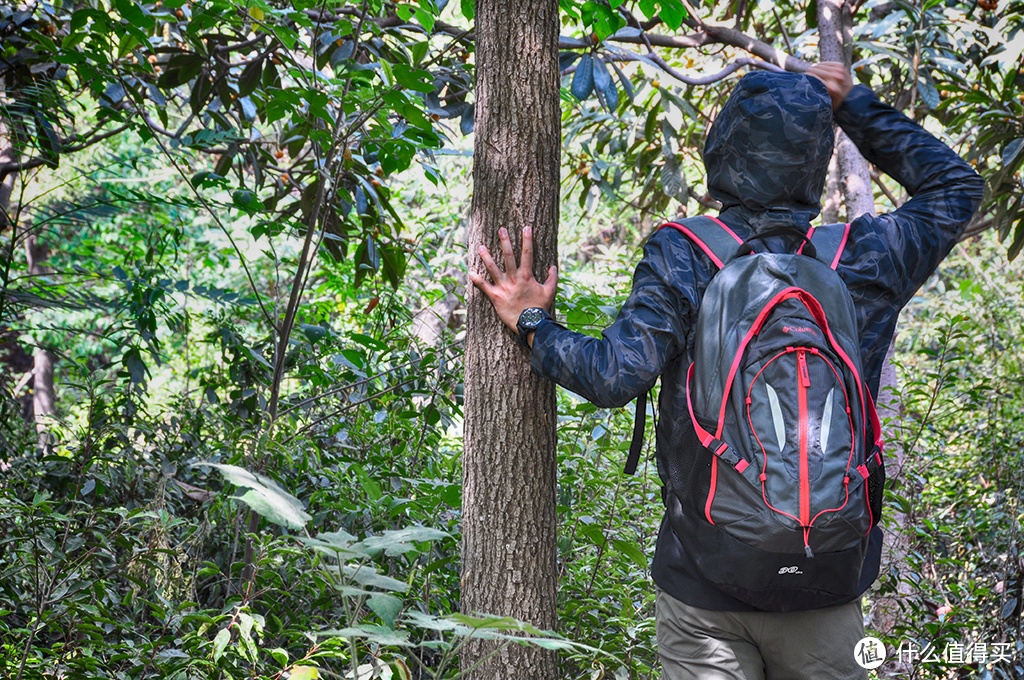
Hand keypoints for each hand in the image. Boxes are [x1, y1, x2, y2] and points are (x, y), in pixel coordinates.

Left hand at [469, 226, 557, 344]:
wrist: (530, 323)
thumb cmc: (540, 307)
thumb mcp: (549, 291)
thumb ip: (552, 278)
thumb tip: (553, 267)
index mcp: (526, 275)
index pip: (527, 253)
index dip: (527, 239)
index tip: (526, 227)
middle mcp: (514, 278)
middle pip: (508, 256)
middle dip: (505, 241)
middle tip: (501, 229)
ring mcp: (503, 286)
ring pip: (493, 268)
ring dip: (486, 256)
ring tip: (481, 247)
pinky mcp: (495, 296)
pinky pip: (484, 286)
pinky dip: (476, 279)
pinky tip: (470, 272)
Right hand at [806, 62, 853, 111]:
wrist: (852, 98)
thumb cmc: (835, 104)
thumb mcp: (824, 101)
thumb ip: (815, 91)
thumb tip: (804, 77)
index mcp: (831, 88)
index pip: (811, 76)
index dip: (804, 78)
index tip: (801, 81)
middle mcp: (835, 77)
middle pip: (814, 70)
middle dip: (808, 73)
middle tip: (805, 78)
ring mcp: (839, 70)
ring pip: (819, 65)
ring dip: (814, 70)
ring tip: (811, 75)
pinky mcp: (841, 66)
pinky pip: (825, 63)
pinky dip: (821, 66)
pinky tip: (819, 71)